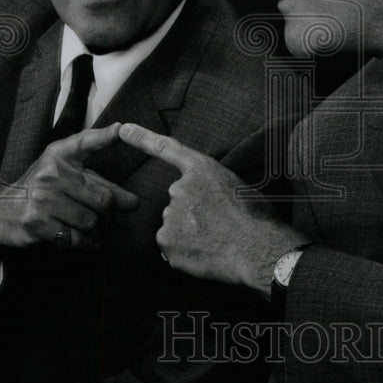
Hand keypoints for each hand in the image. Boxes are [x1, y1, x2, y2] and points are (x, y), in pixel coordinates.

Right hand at [0, 123, 139, 254]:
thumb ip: (94, 172)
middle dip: (112, 209)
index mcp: (58, 156)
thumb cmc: (39, 188)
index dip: (105, 136)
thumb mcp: (59, 168)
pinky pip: (75, 238)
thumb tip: (131, 190)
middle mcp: (50, 174)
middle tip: (113, 212)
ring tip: (87, 224)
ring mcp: (42, 200)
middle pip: (102, 198)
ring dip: (94, 228)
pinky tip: (84, 240)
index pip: (84, 142)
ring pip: (90, 221)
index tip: (122, 129)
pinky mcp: (37, 224)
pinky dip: (85, 243)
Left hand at [119, 123, 303, 293]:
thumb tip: (205, 199)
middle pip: (177, 200)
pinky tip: (205, 253)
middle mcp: (179, 188)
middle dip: (192, 213)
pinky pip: (172, 246)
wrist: (258, 249)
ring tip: (216, 240)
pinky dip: (185, 252)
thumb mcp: (236, 186)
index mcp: (200, 169)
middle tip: (218, 225)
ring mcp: (170, 214)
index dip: (142, 138)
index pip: (165, 148)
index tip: (123, 129)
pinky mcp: (166, 241)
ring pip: (174, 225)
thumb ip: (211, 185)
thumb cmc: (256, 218)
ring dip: (190, 234)